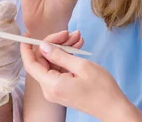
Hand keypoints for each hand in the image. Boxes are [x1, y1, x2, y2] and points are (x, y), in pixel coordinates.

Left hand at [21, 31, 141, 121]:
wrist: (114, 109)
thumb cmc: (102, 89)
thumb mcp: (81, 66)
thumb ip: (59, 55)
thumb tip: (42, 46)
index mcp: (51, 85)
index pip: (30, 64)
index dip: (26, 48)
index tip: (28, 34)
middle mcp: (50, 90)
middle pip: (42, 61)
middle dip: (54, 44)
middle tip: (69, 32)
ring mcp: (56, 90)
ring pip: (52, 63)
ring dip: (63, 48)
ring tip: (77, 37)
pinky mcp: (62, 89)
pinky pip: (59, 69)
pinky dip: (66, 57)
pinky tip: (77, 47)